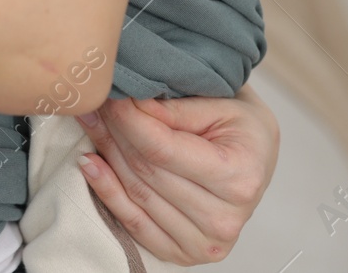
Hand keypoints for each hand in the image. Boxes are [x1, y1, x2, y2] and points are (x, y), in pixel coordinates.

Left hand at [76, 86, 279, 263]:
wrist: (257, 157)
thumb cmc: (240, 128)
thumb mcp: (218, 104)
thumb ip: (172, 109)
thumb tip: (124, 102)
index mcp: (239, 178)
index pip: (160, 148)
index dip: (126, 119)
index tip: (107, 94)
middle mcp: (224, 219)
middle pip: (144, 171)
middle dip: (112, 131)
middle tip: (93, 102)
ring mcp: (204, 243)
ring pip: (135, 193)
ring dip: (104, 154)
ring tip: (90, 121)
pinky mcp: (183, 253)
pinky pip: (133, 224)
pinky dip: (107, 192)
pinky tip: (89, 164)